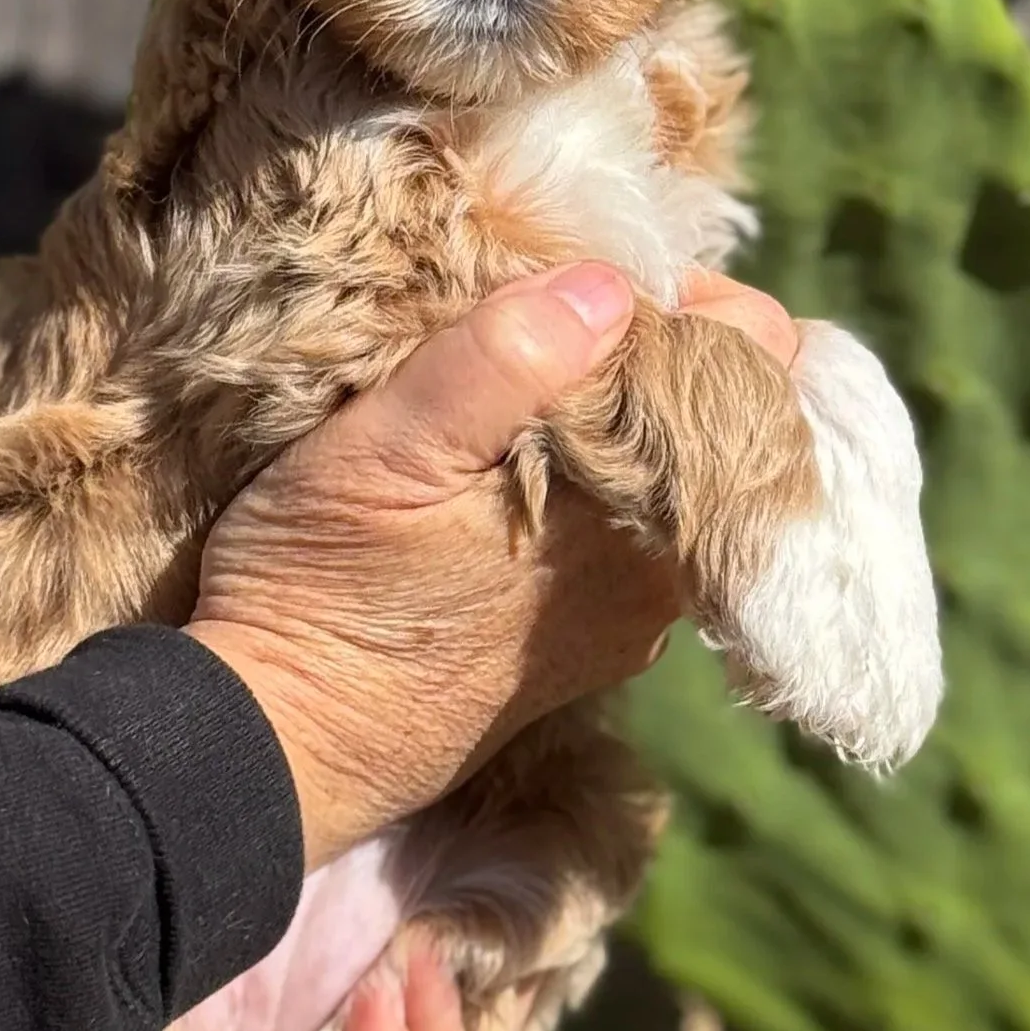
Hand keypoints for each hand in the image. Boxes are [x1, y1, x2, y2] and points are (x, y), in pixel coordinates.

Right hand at [185, 263, 798, 872]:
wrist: (275, 755)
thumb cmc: (316, 596)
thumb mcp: (380, 453)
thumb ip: (499, 364)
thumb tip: (606, 287)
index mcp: (640, 513)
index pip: (754, 356)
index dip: (688, 294)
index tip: (592, 275)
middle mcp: (663, 573)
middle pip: (728, 417)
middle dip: (664, 353)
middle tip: (554, 320)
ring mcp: (631, 618)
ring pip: (685, 478)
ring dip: (631, 421)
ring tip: (536, 390)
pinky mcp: (587, 649)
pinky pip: (640, 535)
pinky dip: (606, 487)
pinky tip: (527, 470)